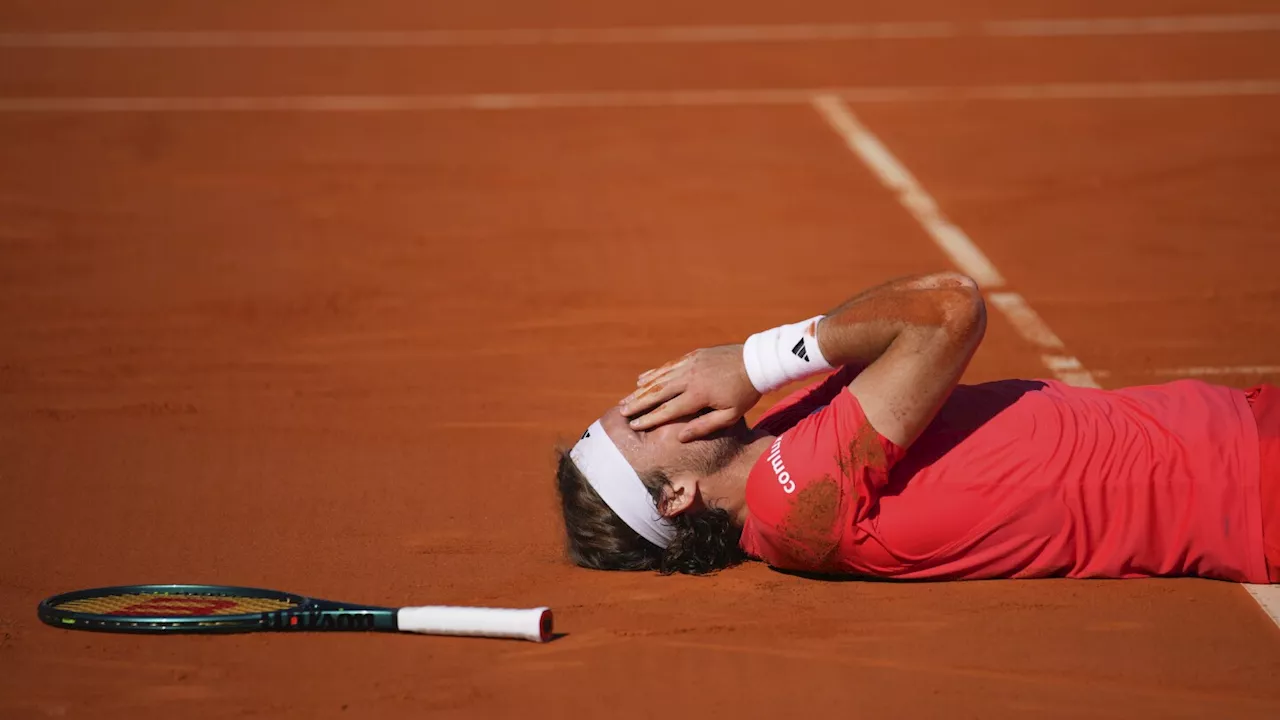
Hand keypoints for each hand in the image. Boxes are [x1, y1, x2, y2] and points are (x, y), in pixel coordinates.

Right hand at [618, 345, 760, 441]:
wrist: (756, 362)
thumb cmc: (745, 393)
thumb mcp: (730, 416)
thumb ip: (704, 426)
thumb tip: (680, 437)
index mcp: (699, 395)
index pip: (668, 409)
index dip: (649, 418)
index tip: (634, 425)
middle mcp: (690, 377)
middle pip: (657, 392)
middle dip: (638, 403)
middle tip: (622, 412)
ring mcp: (690, 364)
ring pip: (659, 378)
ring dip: (641, 389)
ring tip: (627, 398)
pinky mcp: (692, 356)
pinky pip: (668, 366)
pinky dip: (653, 373)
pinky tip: (642, 379)